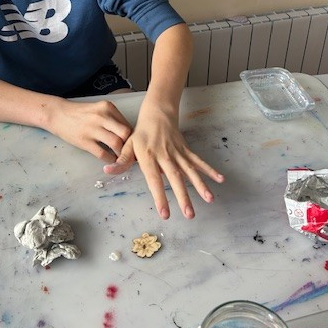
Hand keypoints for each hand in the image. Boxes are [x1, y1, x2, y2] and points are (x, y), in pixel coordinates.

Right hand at [46, 99, 132, 162]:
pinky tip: (110, 160)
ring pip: (115, 144)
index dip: (132, 137)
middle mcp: (101, 116)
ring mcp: (92, 129)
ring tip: (121, 157)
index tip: (133, 145)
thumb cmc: (81, 114)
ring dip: (121, 154)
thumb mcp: (99, 110)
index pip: (127, 124)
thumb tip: (129, 136)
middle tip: (129, 152)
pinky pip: (102, 153)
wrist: (57, 114)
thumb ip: (113, 120)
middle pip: (125, 133)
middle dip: (129, 145)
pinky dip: (109, 159)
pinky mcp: (84, 141)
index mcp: (107, 107)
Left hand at [103, 101, 223, 218]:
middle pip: (176, 179)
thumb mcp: (127, 145)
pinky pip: (199, 161)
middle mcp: (165, 156)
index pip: (154, 181)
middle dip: (184, 198)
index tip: (166, 214)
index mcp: (149, 157)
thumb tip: (107, 171)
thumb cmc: (140, 133)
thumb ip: (121, 161)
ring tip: (209, 200)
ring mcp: (178, 153)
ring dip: (201, 186)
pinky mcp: (186, 150)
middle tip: (190, 215)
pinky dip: (209, 170)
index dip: (160, 198)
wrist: (157, 112)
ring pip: (190, 171)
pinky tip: (220, 179)